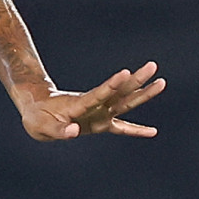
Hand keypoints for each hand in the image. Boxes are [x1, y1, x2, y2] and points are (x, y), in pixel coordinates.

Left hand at [17, 62, 163, 140]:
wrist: (37, 111)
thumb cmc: (37, 117)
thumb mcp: (41, 126)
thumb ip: (58, 130)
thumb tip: (74, 132)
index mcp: (79, 104)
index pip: (98, 93)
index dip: (112, 84)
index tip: (125, 72)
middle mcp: (94, 106)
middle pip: (119, 92)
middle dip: (136, 81)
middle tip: (152, 66)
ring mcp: (99, 113)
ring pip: (124, 103)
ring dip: (142, 94)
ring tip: (161, 82)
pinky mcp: (99, 123)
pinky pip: (120, 127)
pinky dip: (135, 130)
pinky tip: (152, 132)